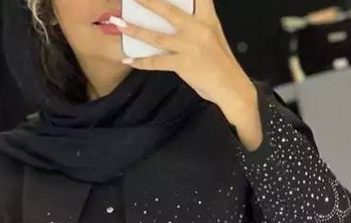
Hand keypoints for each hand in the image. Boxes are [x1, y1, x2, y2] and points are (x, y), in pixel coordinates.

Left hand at [114, 0, 258, 127]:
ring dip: (135, 30)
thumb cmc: (220, 61)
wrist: (231, 87)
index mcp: (207, 18)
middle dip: (148, 1)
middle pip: (168, 10)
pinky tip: (128, 59)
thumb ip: (197, 23)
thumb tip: (176, 17)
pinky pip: (156, 61)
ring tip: (119, 25)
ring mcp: (189, 46)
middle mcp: (197, 29)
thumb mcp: (213, 34)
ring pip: (157, 36)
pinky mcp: (183, 64)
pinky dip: (141, 61)